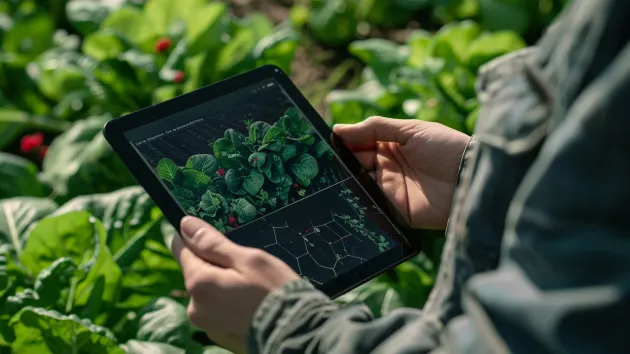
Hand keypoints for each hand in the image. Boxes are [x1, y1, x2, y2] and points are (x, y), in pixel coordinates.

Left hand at [171, 216, 299, 353]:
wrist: (296, 334)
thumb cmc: (274, 292)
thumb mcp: (249, 259)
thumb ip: (213, 243)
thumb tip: (186, 224)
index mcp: (199, 283)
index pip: (182, 250)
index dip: (196, 239)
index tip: (215, 237)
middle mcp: (195, 307)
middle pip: (198, 273)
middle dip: (217, 266)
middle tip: (247, 268)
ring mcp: (207, 326)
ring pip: (210, 293)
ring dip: (224, 286)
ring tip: (254, 289)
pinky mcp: (220, 337)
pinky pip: (220, 311)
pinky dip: (232, 305)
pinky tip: (253, 305)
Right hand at [333, 117, 469, 229]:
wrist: (470, 177)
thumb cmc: (444, 147)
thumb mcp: (410, 130)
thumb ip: (374, 128)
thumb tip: (338, 128)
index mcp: (390, 146)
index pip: (358, 144)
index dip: (342, 143)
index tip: (322, 143)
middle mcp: (387, 168)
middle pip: (354, 166)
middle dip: (339, 164)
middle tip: (320, 163)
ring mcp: (390, 190)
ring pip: (359, 186)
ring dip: (345, 182)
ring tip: (328, 179)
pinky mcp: (395, 211)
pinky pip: (371, 207)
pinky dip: (358, 201)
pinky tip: (344, 196)